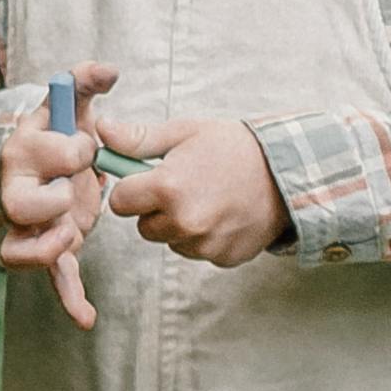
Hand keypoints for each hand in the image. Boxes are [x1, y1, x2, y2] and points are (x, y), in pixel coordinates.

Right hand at [0, 64, 114, 332]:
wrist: (38, 167)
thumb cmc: (57, 132)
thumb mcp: (68, 104)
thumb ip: (85, 81)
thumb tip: (111, 69)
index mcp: (25, 150)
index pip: (42, 152)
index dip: (69, 149)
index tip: (89, 145)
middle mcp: (18, 190)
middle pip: (19, 204)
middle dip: (52, 200)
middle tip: (75, 192)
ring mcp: (30, 225)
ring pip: (20, 248)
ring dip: (46, 249)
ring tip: (71, 241)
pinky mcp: (46, 249)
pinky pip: (51, 277)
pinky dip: (69, 298)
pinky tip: (88, 318)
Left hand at [105, 115, 291, 268]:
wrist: (288, 171)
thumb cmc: (234, 147)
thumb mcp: (185, 133)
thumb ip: (138, 139)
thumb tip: (103, 132)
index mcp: (167, 188)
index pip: (119, 202)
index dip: (132, 189)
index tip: (150, 179)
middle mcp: (183, 222)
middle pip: (142, 226)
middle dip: (155, 209)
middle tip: (184, 187)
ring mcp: (204, 244)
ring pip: (170, 241)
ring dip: (179, 226)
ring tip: (208, 198)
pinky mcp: (222, 258)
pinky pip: (197, 252)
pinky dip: (205, 238)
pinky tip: (223, 215)